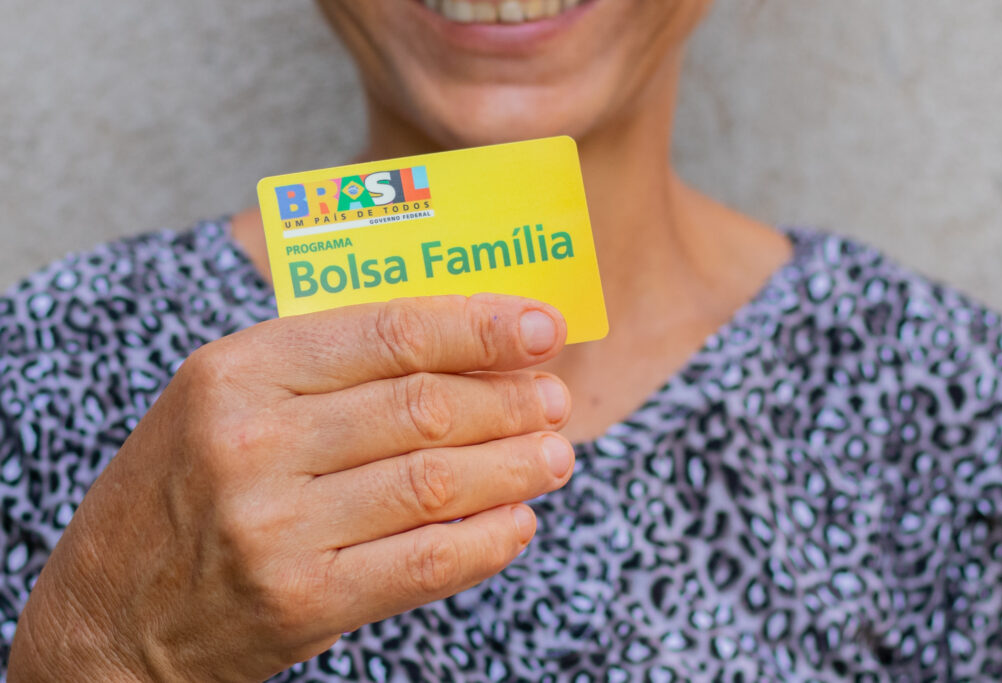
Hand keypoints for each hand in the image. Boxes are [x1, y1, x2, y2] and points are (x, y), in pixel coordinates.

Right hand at [8, 294, 572, 680]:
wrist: (109, 612)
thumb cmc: (185, 486)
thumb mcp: (231, 398)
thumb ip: (331, 367)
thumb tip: (460, 347)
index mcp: (239, 372)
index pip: (389, 333)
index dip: (478, 326)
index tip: (541, 325)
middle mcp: (253, 443)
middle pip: (423, 407)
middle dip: (509, 399)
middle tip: (556, 397)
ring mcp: (275, 528)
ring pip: (433, 482)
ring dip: (513, 466)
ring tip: (555, 454)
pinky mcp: (299, 603)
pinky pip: (422, 564)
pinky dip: (485, 542)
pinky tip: (517, 523)